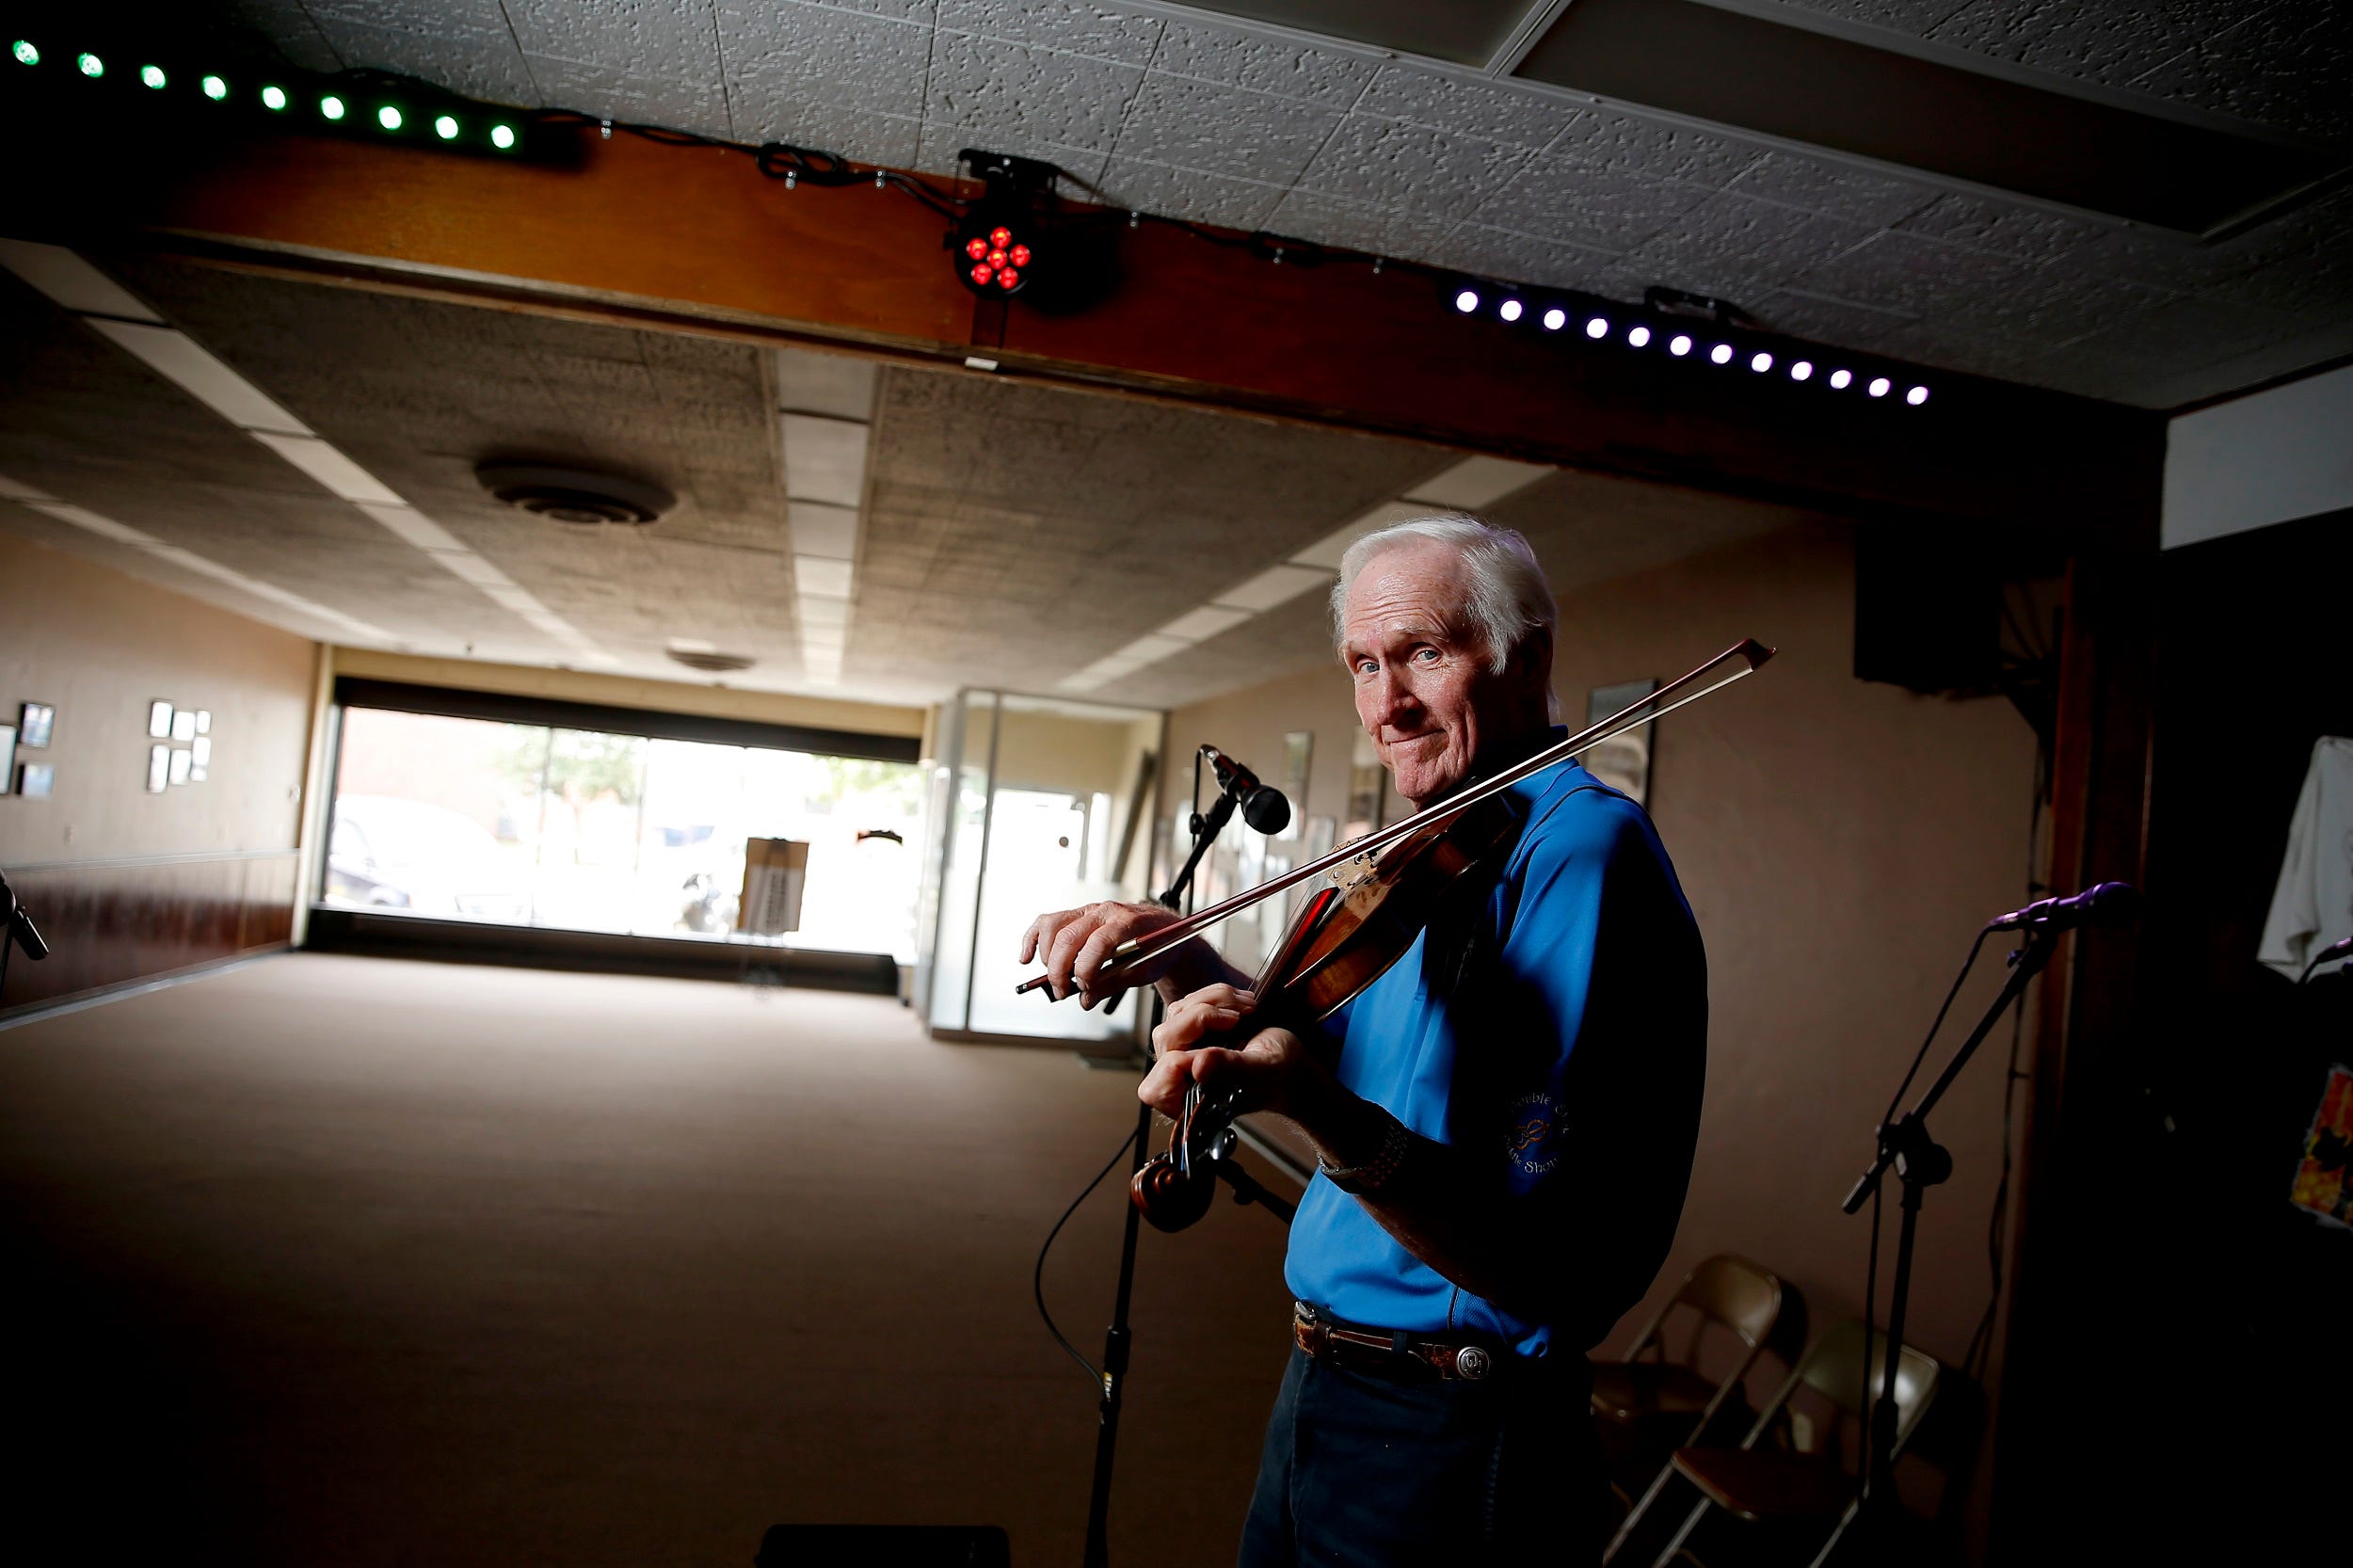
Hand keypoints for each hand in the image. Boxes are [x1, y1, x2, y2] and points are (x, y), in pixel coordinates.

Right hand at [1019, 899, 1187, 1005]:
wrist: (1166, 930)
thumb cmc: (1158, 949)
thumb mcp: (1142, 972)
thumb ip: (1111, 985)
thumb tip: (1085, 999)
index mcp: (1127, 922)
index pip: (1097, 944)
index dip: (1086, 970)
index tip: (1085, 988)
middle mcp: (1104, 911)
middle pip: (1069, 937)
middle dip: (1060, 970)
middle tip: (1062, 992)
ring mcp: (1089, 910)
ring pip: (1053, 926)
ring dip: (1048, 956)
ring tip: (1055, 978)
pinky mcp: (1078, 914)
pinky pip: (1047, 922)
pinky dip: (1032, 939)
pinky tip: (1026, 957)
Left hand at [1140, 983, 1317, 1119]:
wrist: (1291, 1063)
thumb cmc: (1278, 1076)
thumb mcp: (1261, 1070)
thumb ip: (1230, 1068)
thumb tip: (1198, 1064)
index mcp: (1192, 1101)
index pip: (1156, 1088)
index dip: (1176, 1063)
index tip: (1214, 1049)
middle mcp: (1182, 1078)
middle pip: (1166, 1037)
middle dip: (1203, 1016)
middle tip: (1238, 1018)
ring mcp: (1186, 1051)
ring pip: (1178, 1012)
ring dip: (1214, 1000)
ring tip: (1248, 1008)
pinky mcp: (1195, 1029)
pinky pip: (1190, 1002)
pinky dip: (1217, 995)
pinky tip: (1242, 1003)